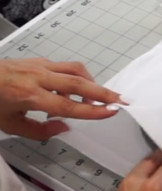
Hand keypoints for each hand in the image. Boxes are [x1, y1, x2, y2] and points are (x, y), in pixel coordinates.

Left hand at [0, 58, 123, 139]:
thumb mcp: (9, 125)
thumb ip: (39, 130)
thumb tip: (65, 127)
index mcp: (28, 96)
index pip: (67, 106)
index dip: (92, 111)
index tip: (111, 112)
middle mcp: (38, 77)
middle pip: (78, 83)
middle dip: (102, 92)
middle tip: (121, 99)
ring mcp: (40, 65)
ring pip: (75, 69)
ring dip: (92, 83)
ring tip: (99, 97)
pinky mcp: (40, 60)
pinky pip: (65, 66)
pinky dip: (77, 77)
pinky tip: (76, 89)